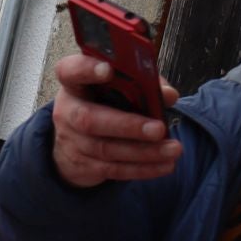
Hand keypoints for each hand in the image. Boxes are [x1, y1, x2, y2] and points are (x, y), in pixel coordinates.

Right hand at [51, 53, 182, 188]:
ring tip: (173, 149)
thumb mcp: (117, 87)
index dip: (86, 70)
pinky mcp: (83, 165)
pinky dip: (142, 169)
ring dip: (143, 152)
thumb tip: (168, 96)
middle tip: (158, 129)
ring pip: (106, 149)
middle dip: (126, 125)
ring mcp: (72, 141)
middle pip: (89, 119)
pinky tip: (165, 165)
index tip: (107, 70)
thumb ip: (143, 84)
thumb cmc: (104, 103)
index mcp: (74, 84)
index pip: (70, 71)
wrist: (75, 142)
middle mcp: (68, 111)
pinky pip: (113, 170)